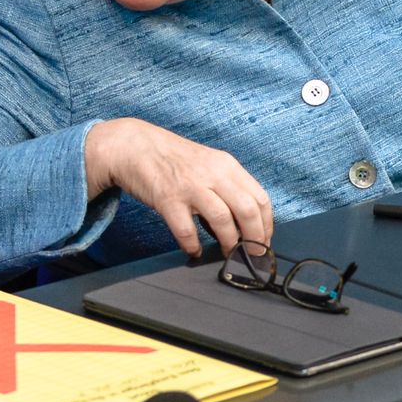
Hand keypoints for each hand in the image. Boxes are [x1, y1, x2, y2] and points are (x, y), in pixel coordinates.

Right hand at [84, 117, 273, 258]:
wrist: (134, 146)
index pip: (260, 198)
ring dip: (228, 243)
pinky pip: (186, 230)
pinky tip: (193, 250)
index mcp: (227, 166)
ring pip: (222, 221)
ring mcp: (190, 187)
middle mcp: (213, 174)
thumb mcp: (208, 164)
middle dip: (254, 239)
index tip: (263, 240)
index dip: (266, 225)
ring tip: (226, 253)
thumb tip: (245, 220)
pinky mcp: (168, 199)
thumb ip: (227, 186)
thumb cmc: (173, 159)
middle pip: (247, 210)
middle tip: (252, 254)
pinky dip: (192, 245)